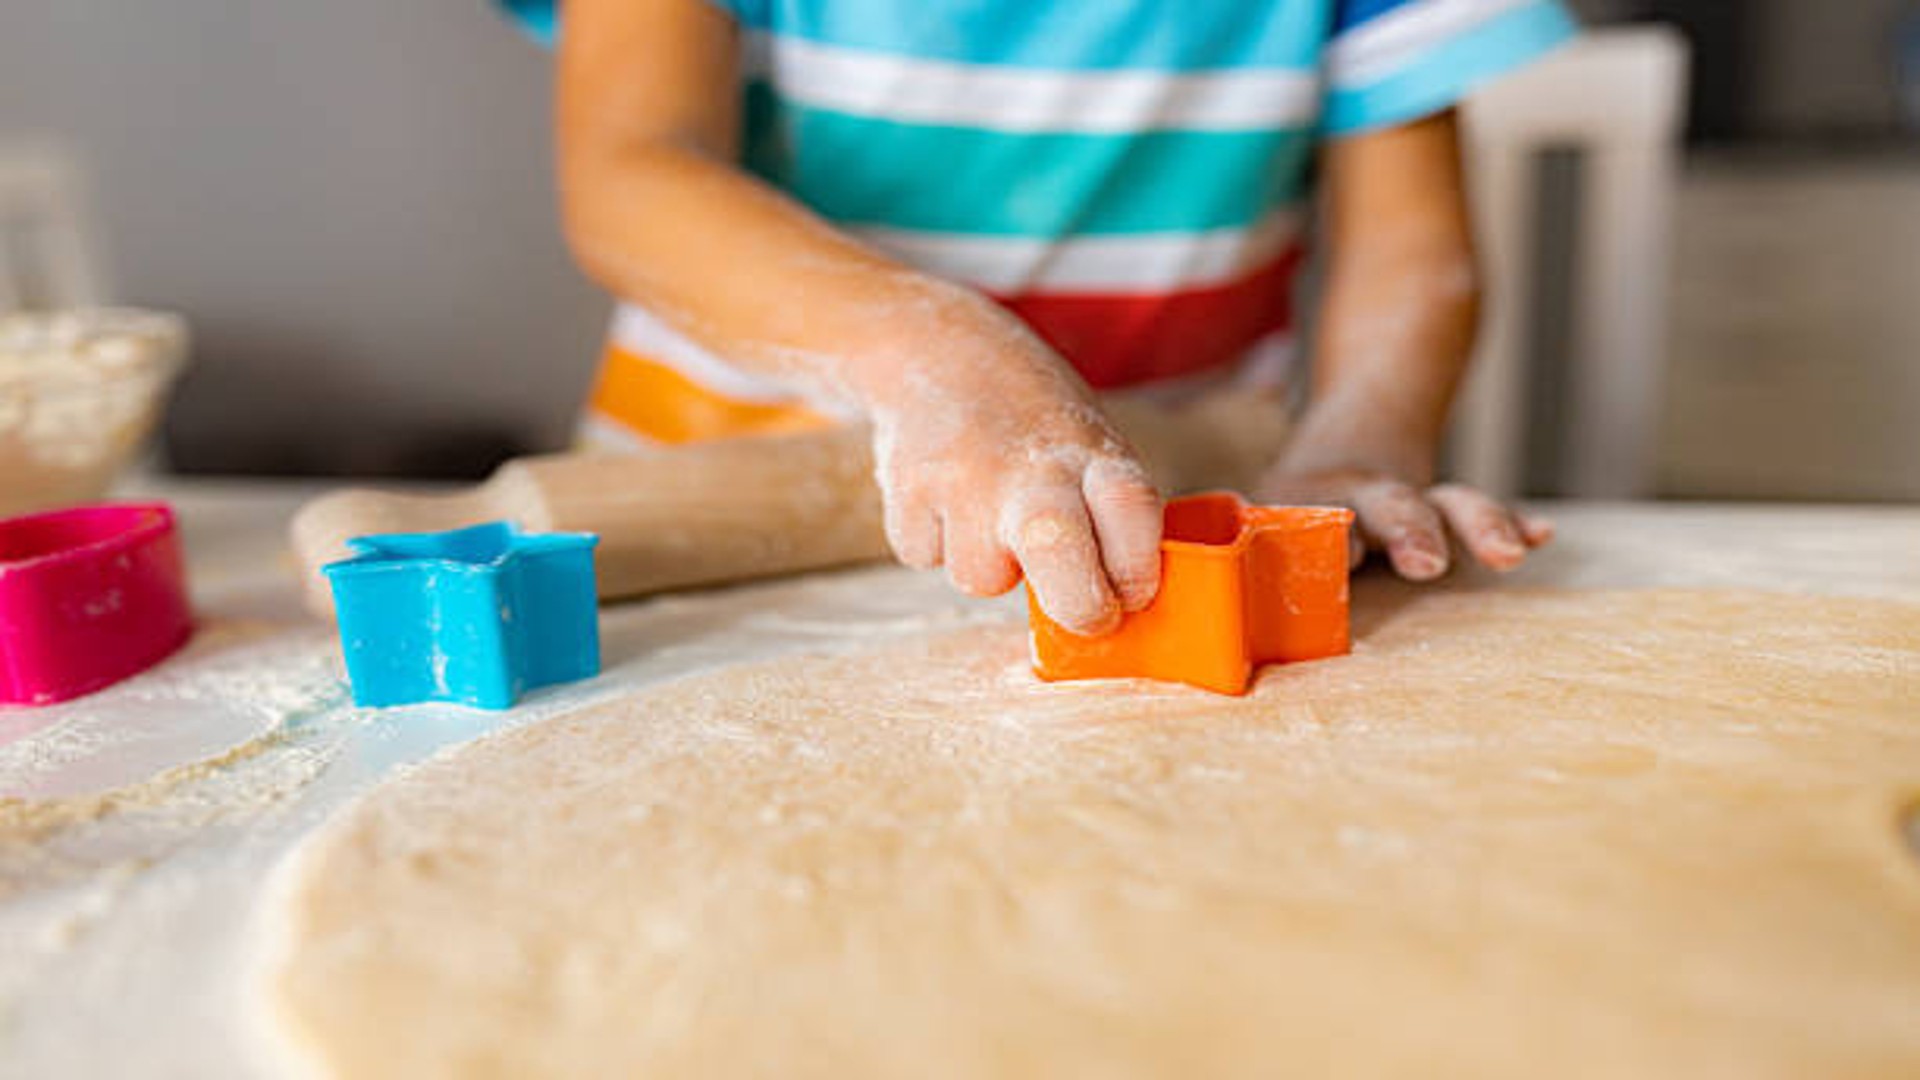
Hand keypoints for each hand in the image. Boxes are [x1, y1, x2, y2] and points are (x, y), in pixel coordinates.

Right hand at [860, 299, 1162, 634]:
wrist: (936, 350)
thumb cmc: (1030, 422)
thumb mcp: (1088, 446)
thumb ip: (1106, 518)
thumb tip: (1121, 606)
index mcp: (1091, 453)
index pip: (1133, 515)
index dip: (1138, 569)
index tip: (1132, 592)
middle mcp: (1032, 466)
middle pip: (1060, 557)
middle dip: (1079, 606)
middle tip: (1086, 614)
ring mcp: (966, 481)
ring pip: (981, 579)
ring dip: (987, 564)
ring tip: (986, 509)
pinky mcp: (908, 491)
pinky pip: (925, 557)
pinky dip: (934, 540)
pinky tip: (945, 494)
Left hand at [1257, 452, 1551, 579]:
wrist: (1344, 451)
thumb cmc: (1288, 513)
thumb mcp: (1250, 522)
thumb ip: (1228, 555)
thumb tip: (1184, 591)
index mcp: (1305, 506)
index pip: (1316, 520)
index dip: (1332, 539)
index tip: (1348, 556)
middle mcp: (1363, 499)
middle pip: (1390, 505)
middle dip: (1411, 530)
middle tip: (1428, 562)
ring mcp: (1411, 502)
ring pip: (1448, 502)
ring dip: (1478, 525)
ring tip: (1509, 554)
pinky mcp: (1446, 511)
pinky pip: (1484, 512)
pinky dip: (1514, 523)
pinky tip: (1541, 535)